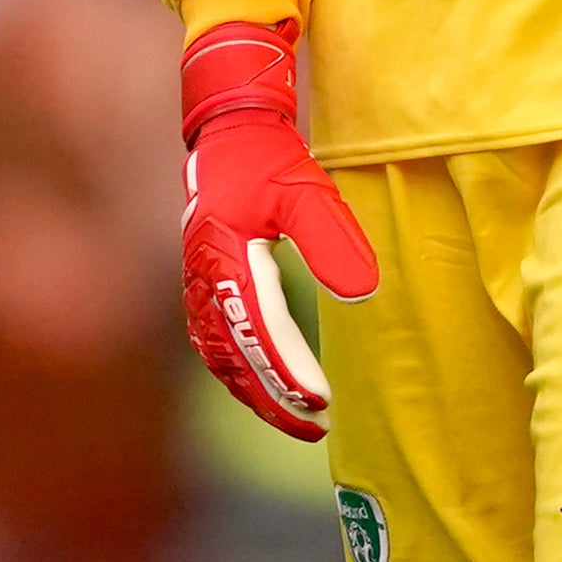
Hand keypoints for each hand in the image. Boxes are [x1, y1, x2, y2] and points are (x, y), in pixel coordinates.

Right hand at [179, 18, 377, 440]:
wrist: (230, 134)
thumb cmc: (270, 160)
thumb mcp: (308, 192)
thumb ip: (333, 242)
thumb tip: (362, 295)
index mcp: (227, 263)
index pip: (259, 335)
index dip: (289, 374)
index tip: (320, 401)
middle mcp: (205, 282)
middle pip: (234, 360)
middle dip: (273, 399)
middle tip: (315, 427)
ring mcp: (199, 286)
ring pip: (221, 359)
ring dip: (255, 393)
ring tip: (298, 418)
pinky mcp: (203, 285)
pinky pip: (215, 345)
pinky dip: (238, 374)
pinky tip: (264, 387)